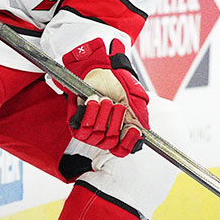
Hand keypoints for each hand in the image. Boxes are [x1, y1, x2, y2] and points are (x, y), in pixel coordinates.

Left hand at [62, 38, 149, 156]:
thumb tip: (143, 132)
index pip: (122, 149)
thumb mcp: (134, 99)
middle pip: (110, 142)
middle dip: (115, 121)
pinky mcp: (76, 123)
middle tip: (116, 105)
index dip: (128, 143)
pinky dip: (91, 113)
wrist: (98, 69)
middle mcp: (104, 133)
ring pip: (97, 135)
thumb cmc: (115, 83)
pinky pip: (83, 129)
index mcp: (119, 130)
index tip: (133, 129)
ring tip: (104, 99)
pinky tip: (93, 101)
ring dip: (103, 113)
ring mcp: (89, 130)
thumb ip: (139, 116)